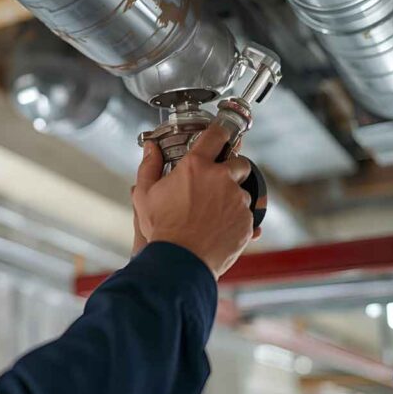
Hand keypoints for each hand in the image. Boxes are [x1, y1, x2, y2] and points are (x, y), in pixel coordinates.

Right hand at [132, 125, 254, 278]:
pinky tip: (220, 228)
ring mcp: (237, 200)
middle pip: (239, 163)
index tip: (221, 134)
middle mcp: (221, 178)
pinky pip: (247, 215)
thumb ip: (149, 166)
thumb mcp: (145, 194)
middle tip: (216, 183)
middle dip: (232, 170)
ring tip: (213, 213)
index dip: (220, 132)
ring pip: (243, 191)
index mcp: (196, 166)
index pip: (216, 135)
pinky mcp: (246, 221)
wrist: (180, 261)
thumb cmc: (162, 228)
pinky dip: (237, 219)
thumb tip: (151, 148)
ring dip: (233, 197)